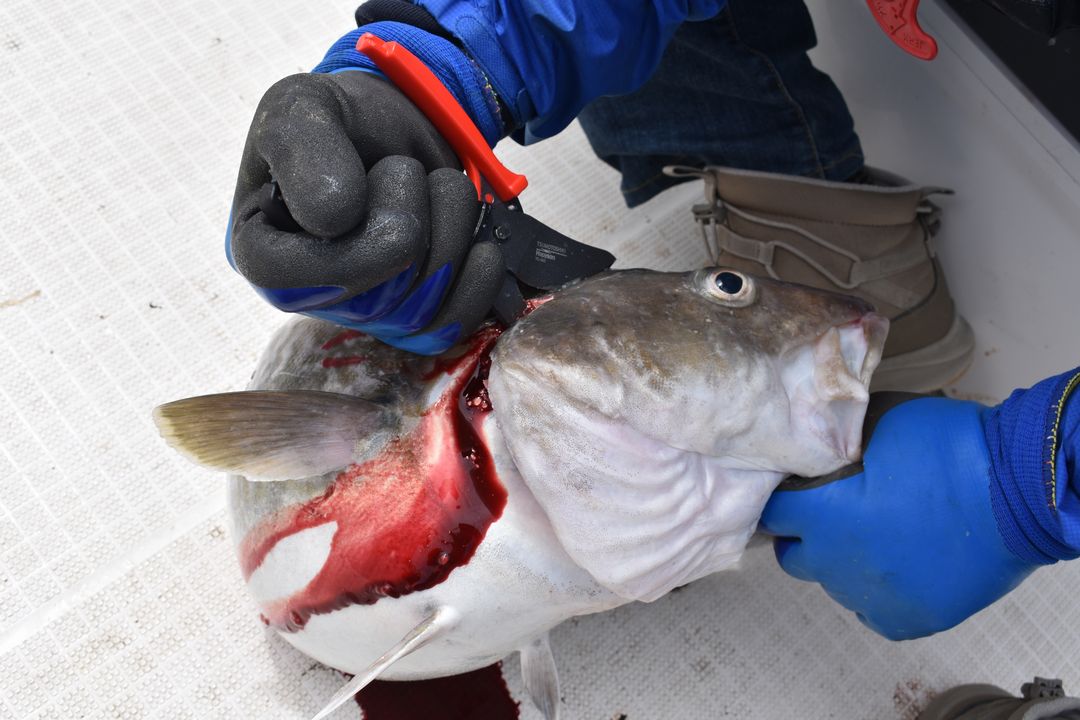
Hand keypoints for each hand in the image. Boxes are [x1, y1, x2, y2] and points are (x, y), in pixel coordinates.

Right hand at [227, 67, 504, 353]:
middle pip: (375, 296)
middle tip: (407, 171)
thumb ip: (303, 148)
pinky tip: (481, 242)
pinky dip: (479, 280)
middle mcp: (309, 297)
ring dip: (451, 233)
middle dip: (412, 217)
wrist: (399, 130)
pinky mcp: (414, 320)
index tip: (374, 175)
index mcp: (260, 252)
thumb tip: (336, 219)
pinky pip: (451, 327)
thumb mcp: (303, 107)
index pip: (290, 283)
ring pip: (420, 310)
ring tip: (440, 189)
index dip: (355, 234)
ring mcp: (365, 315)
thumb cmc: (341, 120)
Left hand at [758, 394, 1036, 639]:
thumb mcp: (878, 422)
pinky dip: (878, 589)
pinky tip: (902, 561)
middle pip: (794, 554)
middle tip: (836, 510)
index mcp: (821, 515)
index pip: (771, 513)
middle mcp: (835, 564)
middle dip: (806, 533)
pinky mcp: (909, 619)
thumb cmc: (947, 448)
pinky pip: (873, 609)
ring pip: (833, 584)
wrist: (1022, 490)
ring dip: (843, 561)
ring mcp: (872, 597)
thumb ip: (838, 440)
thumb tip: (823, 441)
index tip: (797, 487)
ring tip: (880, 533)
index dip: (782, 497)